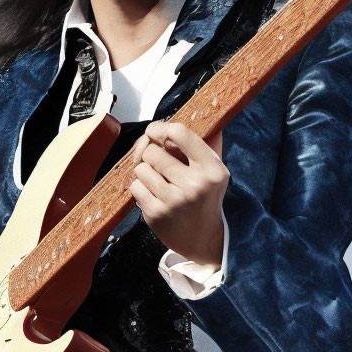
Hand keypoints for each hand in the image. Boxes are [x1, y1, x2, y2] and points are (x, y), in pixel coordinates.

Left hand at [130, 122, 228, 267]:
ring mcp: (174, 201)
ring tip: (159, 181)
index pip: (180, 133)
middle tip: (160, 163)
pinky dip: (140, 188)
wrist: (204, 240)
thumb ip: (209, 143)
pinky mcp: (156, 214)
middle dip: (152, 154)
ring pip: (140, 168)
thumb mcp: (216, 171)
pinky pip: (134, 187)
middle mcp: (194, 184)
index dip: (161, 128)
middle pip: (153, 151)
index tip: (155, 132)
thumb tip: (209, 112)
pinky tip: (154, 195)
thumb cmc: (206, 198)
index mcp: (212, 169)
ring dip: (145, 172)